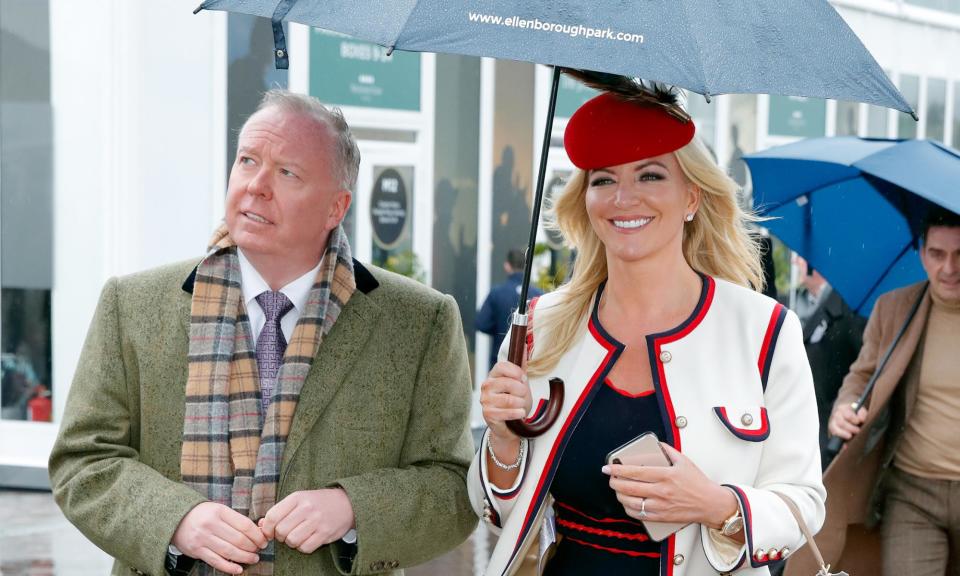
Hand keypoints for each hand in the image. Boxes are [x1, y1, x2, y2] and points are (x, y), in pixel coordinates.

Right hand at [171, 502, 267, 574]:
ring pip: (229, 551)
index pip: (244, 525)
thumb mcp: (219, 510)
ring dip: (244, 557)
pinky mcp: (197, 550)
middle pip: (238, 539)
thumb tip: (257, 532)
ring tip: (253, 559)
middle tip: (259, 550)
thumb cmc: (204, 515)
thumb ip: (236, 520)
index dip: (257, 535)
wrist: (177, 519)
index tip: (263, 540)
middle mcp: (211, 524)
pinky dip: (229, 567)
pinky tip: (238, 569)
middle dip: (252, 547)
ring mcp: (203, 538)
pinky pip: (216, 561)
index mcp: (220, 511)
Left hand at [259, 489, 354, 553]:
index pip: (273, 516)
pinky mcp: (325, 533)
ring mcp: (317, 521)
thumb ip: (280, 511)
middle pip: (281, 531)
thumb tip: (260, 525)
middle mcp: (307, 508)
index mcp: (297, 497)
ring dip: (292, 542)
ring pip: (292, 540)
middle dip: (281, 536)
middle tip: (287, 533)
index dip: (266, 528)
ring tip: (298, 535)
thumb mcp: (299, 499)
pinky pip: (305, 547)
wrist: (347, 503)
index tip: (269, 532)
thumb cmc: (318, 502)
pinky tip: (307, 539)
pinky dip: (303, 547)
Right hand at [479, 361, 532, 447]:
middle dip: (521, 391)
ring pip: (509, 399)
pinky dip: (517, 413)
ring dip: (521, 404)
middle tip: (523, 396)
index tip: (523, 378)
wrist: (511, 424)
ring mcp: (485, 400)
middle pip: (508, 383)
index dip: (515, 372)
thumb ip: (521, 364)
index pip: (501, 366)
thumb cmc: (515, 401)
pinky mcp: (488, 414)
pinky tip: (520, 413)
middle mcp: (487, 386)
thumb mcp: (520, 382)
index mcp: (493, 375)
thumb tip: (525, 343)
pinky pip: (506, 412)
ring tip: (521, 406)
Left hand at [603, 444, 737, 528]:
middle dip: (615, 482)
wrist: (711, 504)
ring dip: (620, 496)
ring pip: (632, 503)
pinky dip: (629, 509)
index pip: (636, 472)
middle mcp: (662, 491)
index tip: (608, 467)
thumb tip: (655, 443)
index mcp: (666, 475)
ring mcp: (661, 506)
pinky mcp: (662, 517)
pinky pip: (639, 514)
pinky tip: (627, 503)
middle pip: (630, 488)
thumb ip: (668, 450)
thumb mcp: (684, 461)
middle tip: (610, 478)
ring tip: (617, 490)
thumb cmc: (698, 482)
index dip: (618, 470)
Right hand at [827, 402, 867, 439]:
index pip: (847, 414)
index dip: (853, 419)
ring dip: (843, 434)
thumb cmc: (853, 412)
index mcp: (842, 409)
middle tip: (858, 431)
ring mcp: (832, 424)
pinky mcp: (831, 432)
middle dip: (850, 428)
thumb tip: (862, 420)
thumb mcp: (859, 409)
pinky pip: (834, 438)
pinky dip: (839, 443)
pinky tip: (845, 446)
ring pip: (834, 430)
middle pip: (840, 422)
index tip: (858, 422)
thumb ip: (862, 413)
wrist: (842, 411)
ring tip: (850, 436)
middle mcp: (835, 416)